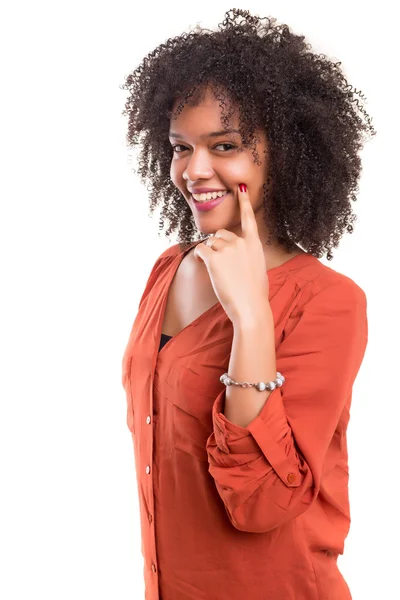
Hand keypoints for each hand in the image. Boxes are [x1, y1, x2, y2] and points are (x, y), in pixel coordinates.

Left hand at [193, 184, 269, 325]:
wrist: (250, 307)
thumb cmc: (255, 294)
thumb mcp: (258, 268)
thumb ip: (247, 255)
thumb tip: (236, 256)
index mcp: (254, 244)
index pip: (248, 218)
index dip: (244, 202)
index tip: (241, 188)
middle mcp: (241, 242)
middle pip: (221, 234)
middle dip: (217, 245)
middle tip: (223, 266)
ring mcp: (228, 249)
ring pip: (210, 243)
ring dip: (210, 254)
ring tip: (220, 272)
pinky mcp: (214, 258)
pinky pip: (200, 250)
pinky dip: (201, 258)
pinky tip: (208, 268)